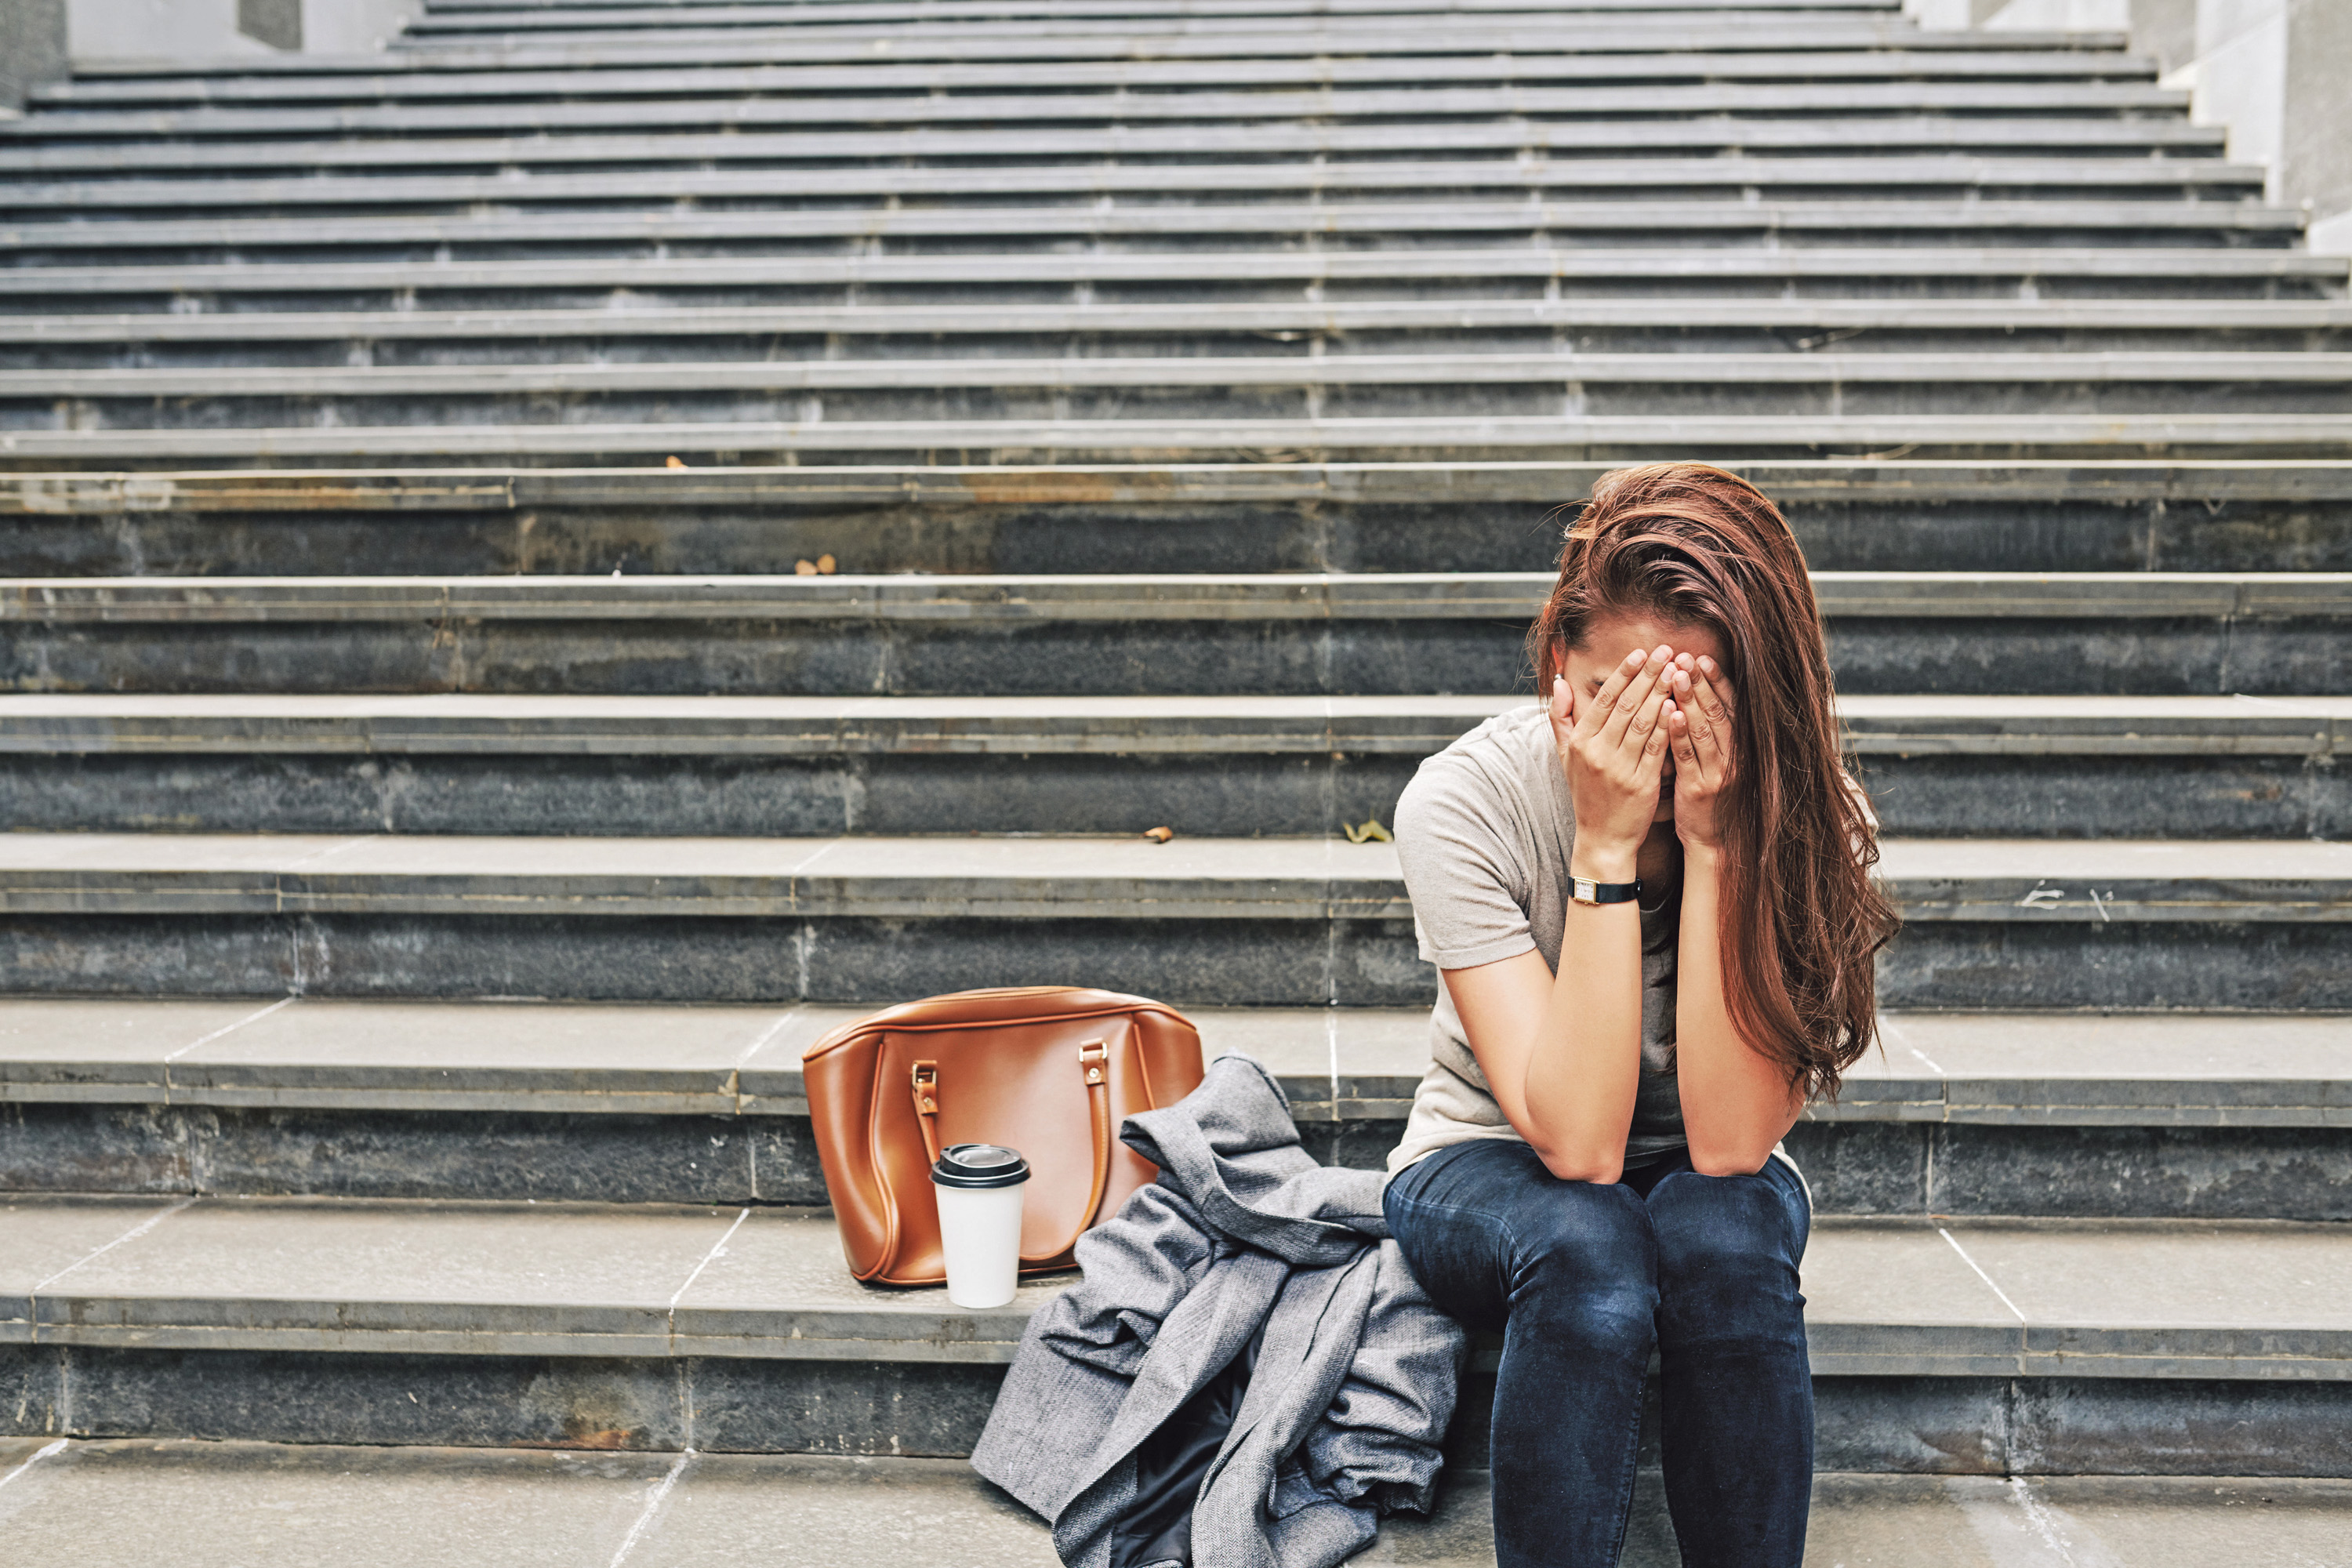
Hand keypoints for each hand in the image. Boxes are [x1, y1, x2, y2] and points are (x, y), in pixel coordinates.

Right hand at [1550, 644, 1673, 877]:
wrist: (1602, 839)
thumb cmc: (1586, 794)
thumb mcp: (1565, 757)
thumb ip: (1561, 718)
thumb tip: (1559, 683)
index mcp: (1580, 743)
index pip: (1605, 699)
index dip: (1624, 673)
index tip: (1641, 653)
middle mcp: (1598, 753)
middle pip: (1627, 705)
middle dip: (1649, 675)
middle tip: (1667, 652)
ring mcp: (1620, 769)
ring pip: (1645, 722)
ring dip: (1662, 693)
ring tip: (1678, 671)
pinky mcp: (1642, 784)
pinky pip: (1658, 747)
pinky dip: (1669, 724)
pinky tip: (1680, 705)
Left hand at [1664, 655, 1734, 852]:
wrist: (1714, 840)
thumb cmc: (1710, 796)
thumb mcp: (1718, 761)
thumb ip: (1711, 731)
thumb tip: (1697, 695)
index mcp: (1740, 747)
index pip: (1729, 706)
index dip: (1717, 681)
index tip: (1703, 658)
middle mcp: (1734, 757)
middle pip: (1718, 712)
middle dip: (1701, 683)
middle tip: (1685, 658)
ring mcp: (1718, 772)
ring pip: (1705, 730)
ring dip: (1690, 700)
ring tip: (1676, 675)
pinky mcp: (1699, 788)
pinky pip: (1688, 756)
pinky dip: (1680, 733)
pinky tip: (1671, 713)